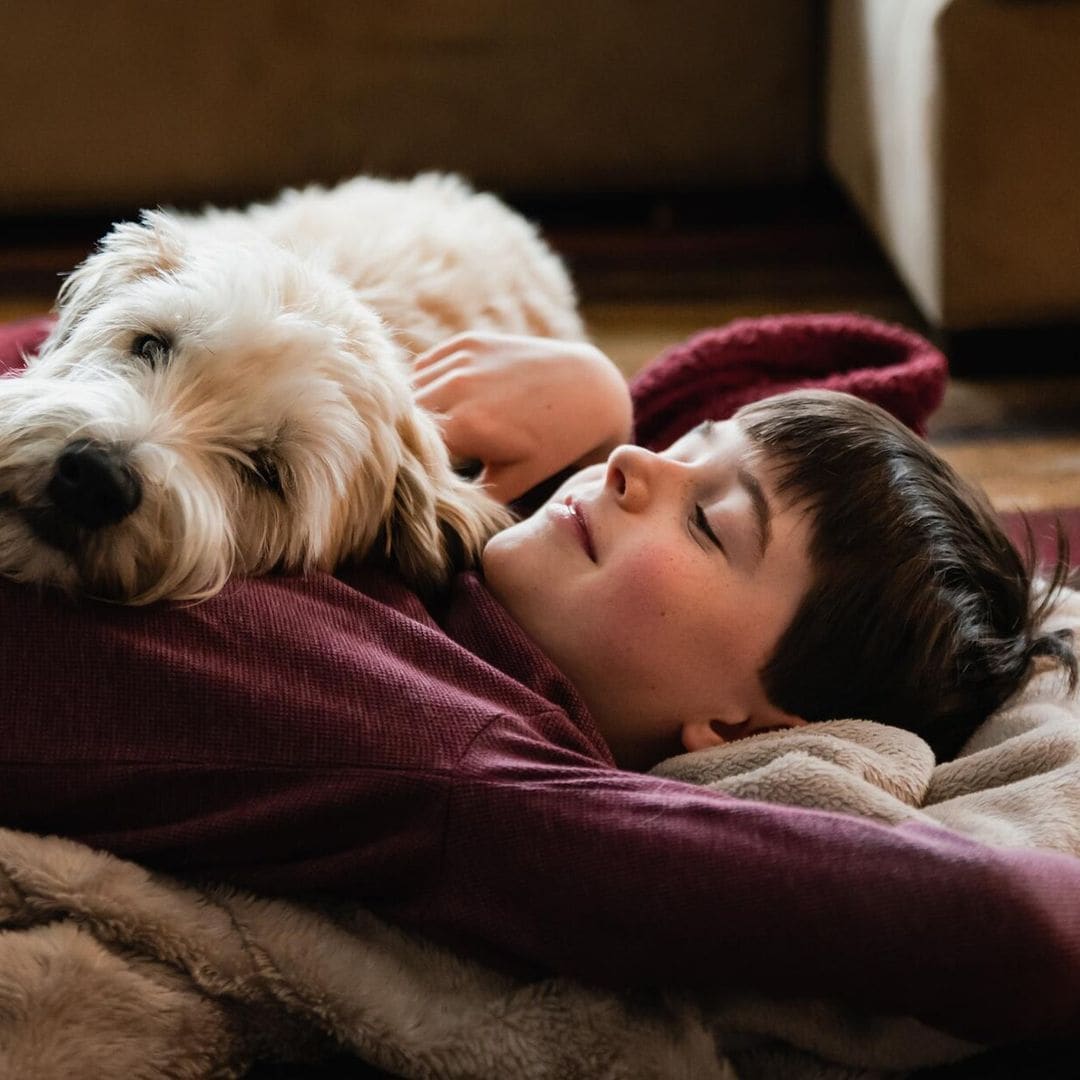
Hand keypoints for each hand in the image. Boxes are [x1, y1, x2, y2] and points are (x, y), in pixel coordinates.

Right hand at [412, 332, 632, 503]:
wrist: (587, 389)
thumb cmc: (554, 443)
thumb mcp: (515, 480)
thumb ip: (470, 496)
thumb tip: (434, 509)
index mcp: (466, 426)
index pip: (409, 450)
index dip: (407, 466)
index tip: (413, 478)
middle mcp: (457, 386)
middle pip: (403, 418)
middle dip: (406, 438)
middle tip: (419, 456)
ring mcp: (461, 359)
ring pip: (410, 389)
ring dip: (414, 410)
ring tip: (433, 431)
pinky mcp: (466, 342)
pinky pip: (426, 366)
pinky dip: (427, 385)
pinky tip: (447, 403)